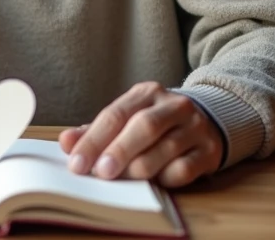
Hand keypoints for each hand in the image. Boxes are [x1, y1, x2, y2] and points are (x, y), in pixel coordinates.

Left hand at [59, 82, 222, 187]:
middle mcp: (173, 105)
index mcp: (147, 93)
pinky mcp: (208, 151)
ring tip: (123, 179)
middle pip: (144, 126)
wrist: (207, 120)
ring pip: (165, 148)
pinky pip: (184, 169)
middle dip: (119, 151)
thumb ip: (95, 131)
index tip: (76, 163)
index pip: (115, 114)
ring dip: (140, 168)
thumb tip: (66, 142)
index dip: (93, 140)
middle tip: (101, 172)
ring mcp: (194, 127)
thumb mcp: (126, 118)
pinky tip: (154, 182)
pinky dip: (165, 178)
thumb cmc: (155, 123)